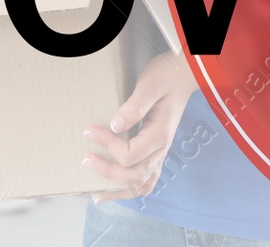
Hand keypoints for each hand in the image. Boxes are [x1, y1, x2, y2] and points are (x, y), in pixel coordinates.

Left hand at [82, 51, 197, 200]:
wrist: (183, 75)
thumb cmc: (166, 77)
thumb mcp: (150, 86)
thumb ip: (134, 106)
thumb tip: (115, 125)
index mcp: (159, 135)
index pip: (130, 154)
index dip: (107, 145)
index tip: (90, 131)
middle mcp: (161, 149)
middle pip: (134, 176)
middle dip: (108, 172)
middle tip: (86, 159)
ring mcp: (160, 153)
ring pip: (142, 185)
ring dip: (119, 191)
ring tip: (97, 194)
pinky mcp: (156, 151)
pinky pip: (146, 179)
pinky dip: (130, 189)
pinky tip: (114, 189)